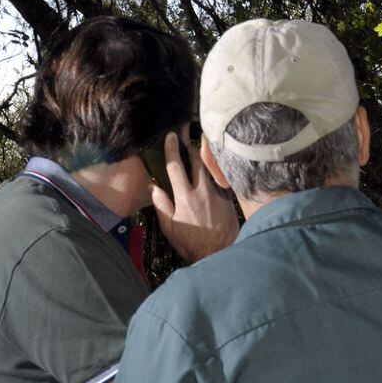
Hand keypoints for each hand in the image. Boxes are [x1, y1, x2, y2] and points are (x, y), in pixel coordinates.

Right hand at [150, 131, 239, 262]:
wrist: (221, 252)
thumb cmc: (192, 243)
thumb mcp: (170, 227)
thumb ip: (161, 205)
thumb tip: (153, 185)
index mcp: (185, 196)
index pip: (176, 166)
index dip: (172, 149)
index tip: (171, 136)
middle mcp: (203, 190)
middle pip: (197, 160)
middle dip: (191, 144)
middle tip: (187, 130)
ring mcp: (218, 191)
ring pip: (211, 165)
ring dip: (205, 152)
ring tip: (202, 139)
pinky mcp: (228, 196)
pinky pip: (221, 176)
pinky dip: (216, 166)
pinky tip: (215, 160)